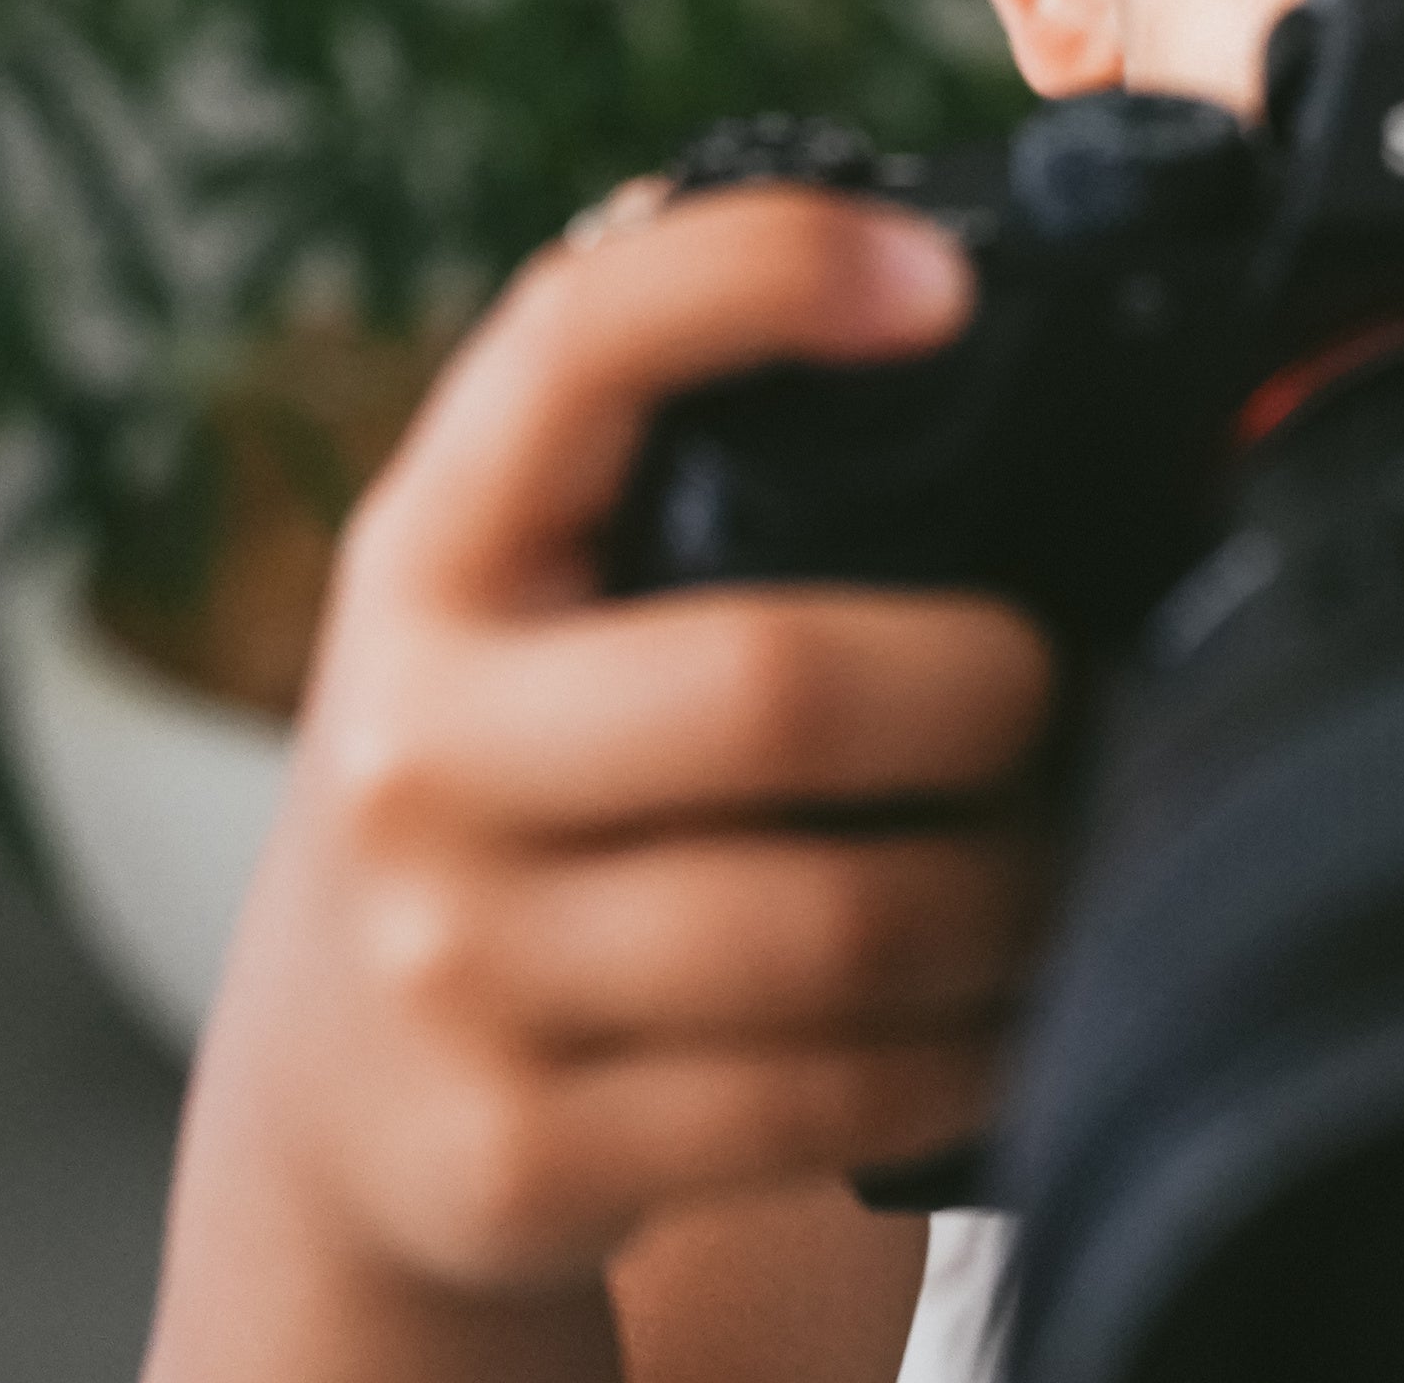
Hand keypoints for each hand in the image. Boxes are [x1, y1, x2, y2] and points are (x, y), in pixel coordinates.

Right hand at [146, 189, 1055, 1382]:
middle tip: (1055, 692)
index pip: (575, 349)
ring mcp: (454, 969)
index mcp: (431, 557)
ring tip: (1061, 852)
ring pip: (849, 922)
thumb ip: (669, 436)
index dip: (762, 277)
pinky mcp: (520, 1151)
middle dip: (994, 689)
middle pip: (783, 687)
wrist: (341, 1102)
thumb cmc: (517, 781)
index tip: (943, 280)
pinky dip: (969, 1048)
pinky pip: (839, 1098)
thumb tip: (919, 252)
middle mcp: (413, 752)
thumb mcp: (529, 595)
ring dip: (1017, 891)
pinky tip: (997, 1004)